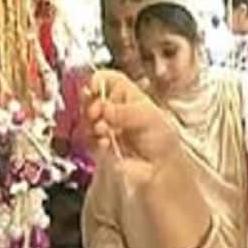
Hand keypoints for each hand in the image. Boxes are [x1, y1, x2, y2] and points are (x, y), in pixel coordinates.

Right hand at [83, 70, 181, 186]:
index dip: (98, 80)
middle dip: (92, 104)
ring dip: (93, 123)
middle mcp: (114, 109)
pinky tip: (106, 143)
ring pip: (86, 118)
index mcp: (128, 96)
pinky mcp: (100, 145)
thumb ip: (125, 112)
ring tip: (105, 130)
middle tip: (97, 112)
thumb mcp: (149, 118)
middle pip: (92, 97)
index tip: (93, 88)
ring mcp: (106, 127)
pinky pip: (88, 139)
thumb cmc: (161, 139)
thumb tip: (105, 108)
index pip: (108, 79)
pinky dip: (95, 140)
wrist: (161, 168)